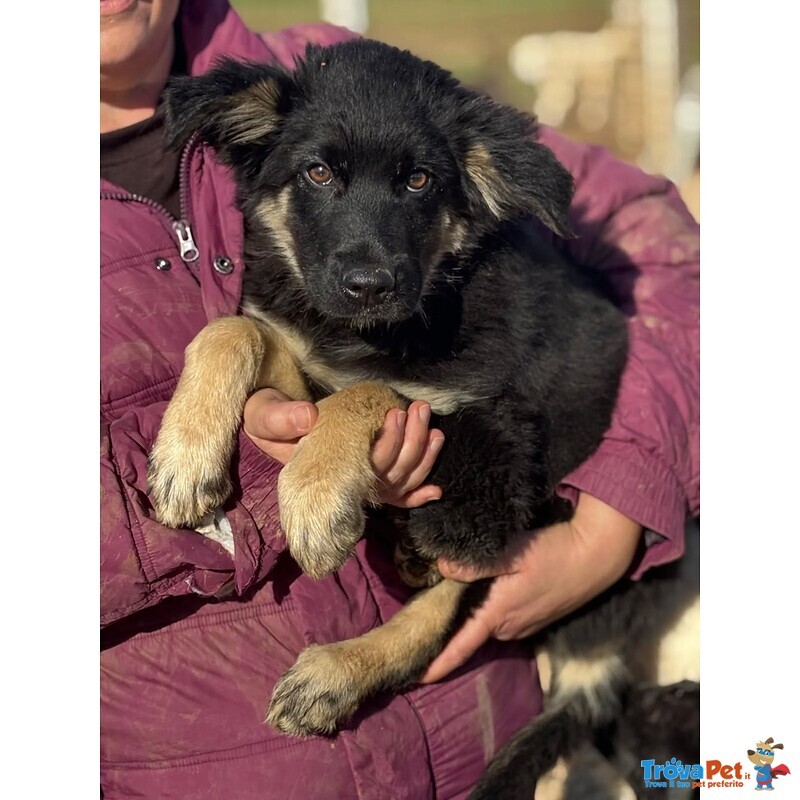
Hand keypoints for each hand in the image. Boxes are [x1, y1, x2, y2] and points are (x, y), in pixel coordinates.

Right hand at [243, 388, 443, 508]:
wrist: (270, 428)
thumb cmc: (269, 423)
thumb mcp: (264, 415)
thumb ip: (279, 417)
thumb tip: (308, 417)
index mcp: (325, 473)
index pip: (365, 469)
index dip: (387, 445)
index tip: (394, 414)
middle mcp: (346, 485)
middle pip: (391, 473)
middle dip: (412, 441)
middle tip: (418, 408)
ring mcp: (359, 485)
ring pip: (399, 482)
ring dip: (422, 456)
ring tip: (429, 423)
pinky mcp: (366, 480)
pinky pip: (396, 498)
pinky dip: (417, 496)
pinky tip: (435, 491)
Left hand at [420, 493, 641, 682]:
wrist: (595, 557)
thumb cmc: (554, 552)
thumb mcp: (512, 553)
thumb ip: (475, 565)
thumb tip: (442, 568)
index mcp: (498, 613)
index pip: (462, 645)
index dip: (439, 663)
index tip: (417, 678)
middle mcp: (510, 627)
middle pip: (472, 628)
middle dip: (457, 617)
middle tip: (442, 591)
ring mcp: (525, 626)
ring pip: (489, 621)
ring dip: (479, 609)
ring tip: (474, 582)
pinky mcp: (536, 619)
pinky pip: (506, 617)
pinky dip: (496, 605)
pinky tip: (501, 584)